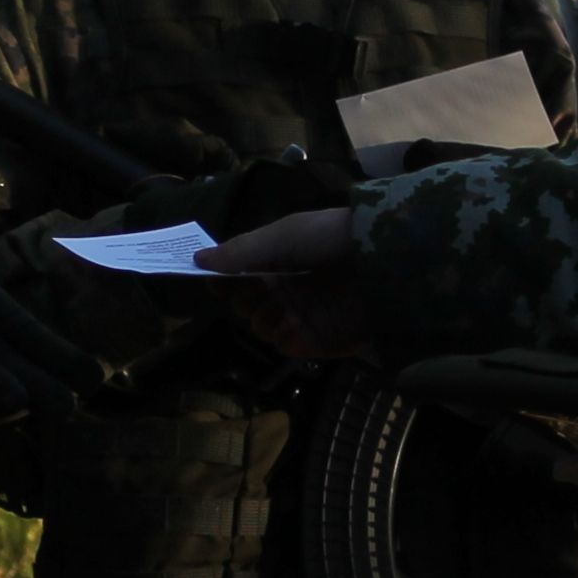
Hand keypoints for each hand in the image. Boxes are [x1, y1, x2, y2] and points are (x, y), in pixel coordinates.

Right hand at [199, 206, 369, 357]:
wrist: (381, 263)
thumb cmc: (329, 239)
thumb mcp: (282, 235)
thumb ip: (240, 251)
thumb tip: (197, 259)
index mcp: (276, 259)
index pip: (236, 273)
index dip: (220, 276)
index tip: (207, 276)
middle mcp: (285, 287)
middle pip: (242, 301)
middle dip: (240, 295)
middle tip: (253, 286)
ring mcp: (298, 314)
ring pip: (257, 323)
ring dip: (258, 314)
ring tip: (276, 303)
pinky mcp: (313, 339)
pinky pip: (281, 342)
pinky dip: (278, 332)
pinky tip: (289, 320)